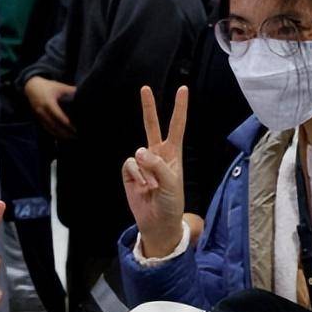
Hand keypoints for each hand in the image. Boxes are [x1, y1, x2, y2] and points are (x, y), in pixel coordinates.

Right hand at [25, 77, 76, 138]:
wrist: (32, 87)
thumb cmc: (48, 86)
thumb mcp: (59, 87)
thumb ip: (71, 91)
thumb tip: (84, 93)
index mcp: (48, 103)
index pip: (59, 116)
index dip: (67, 124)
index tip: (76, 128)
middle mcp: (43, 111)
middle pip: (55, 125)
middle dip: (66, 132)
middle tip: (77, 136)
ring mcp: (39, 116)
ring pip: (50, 129)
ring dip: (61, 134)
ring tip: (72, 137)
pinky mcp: (38, 118)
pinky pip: (47, 128)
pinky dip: (55, 133)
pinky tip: (62, 136)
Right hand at [123, 85, 187, 258]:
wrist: (157, 223)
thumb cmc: (170, 202)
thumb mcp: (171, 183)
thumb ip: (157, 165)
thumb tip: (138, 152)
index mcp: (172, 153)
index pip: (176, 126)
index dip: (179, 107)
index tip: (183, 89)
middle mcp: (157, 154)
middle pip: (151, 126)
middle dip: (148, 107)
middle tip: (145, 88)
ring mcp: (142, 163)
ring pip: (138, 154)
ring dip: (145, 171)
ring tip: (151, 187)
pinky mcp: (129, 173)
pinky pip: (129, 165)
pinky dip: (135, 176)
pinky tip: (140, 187)